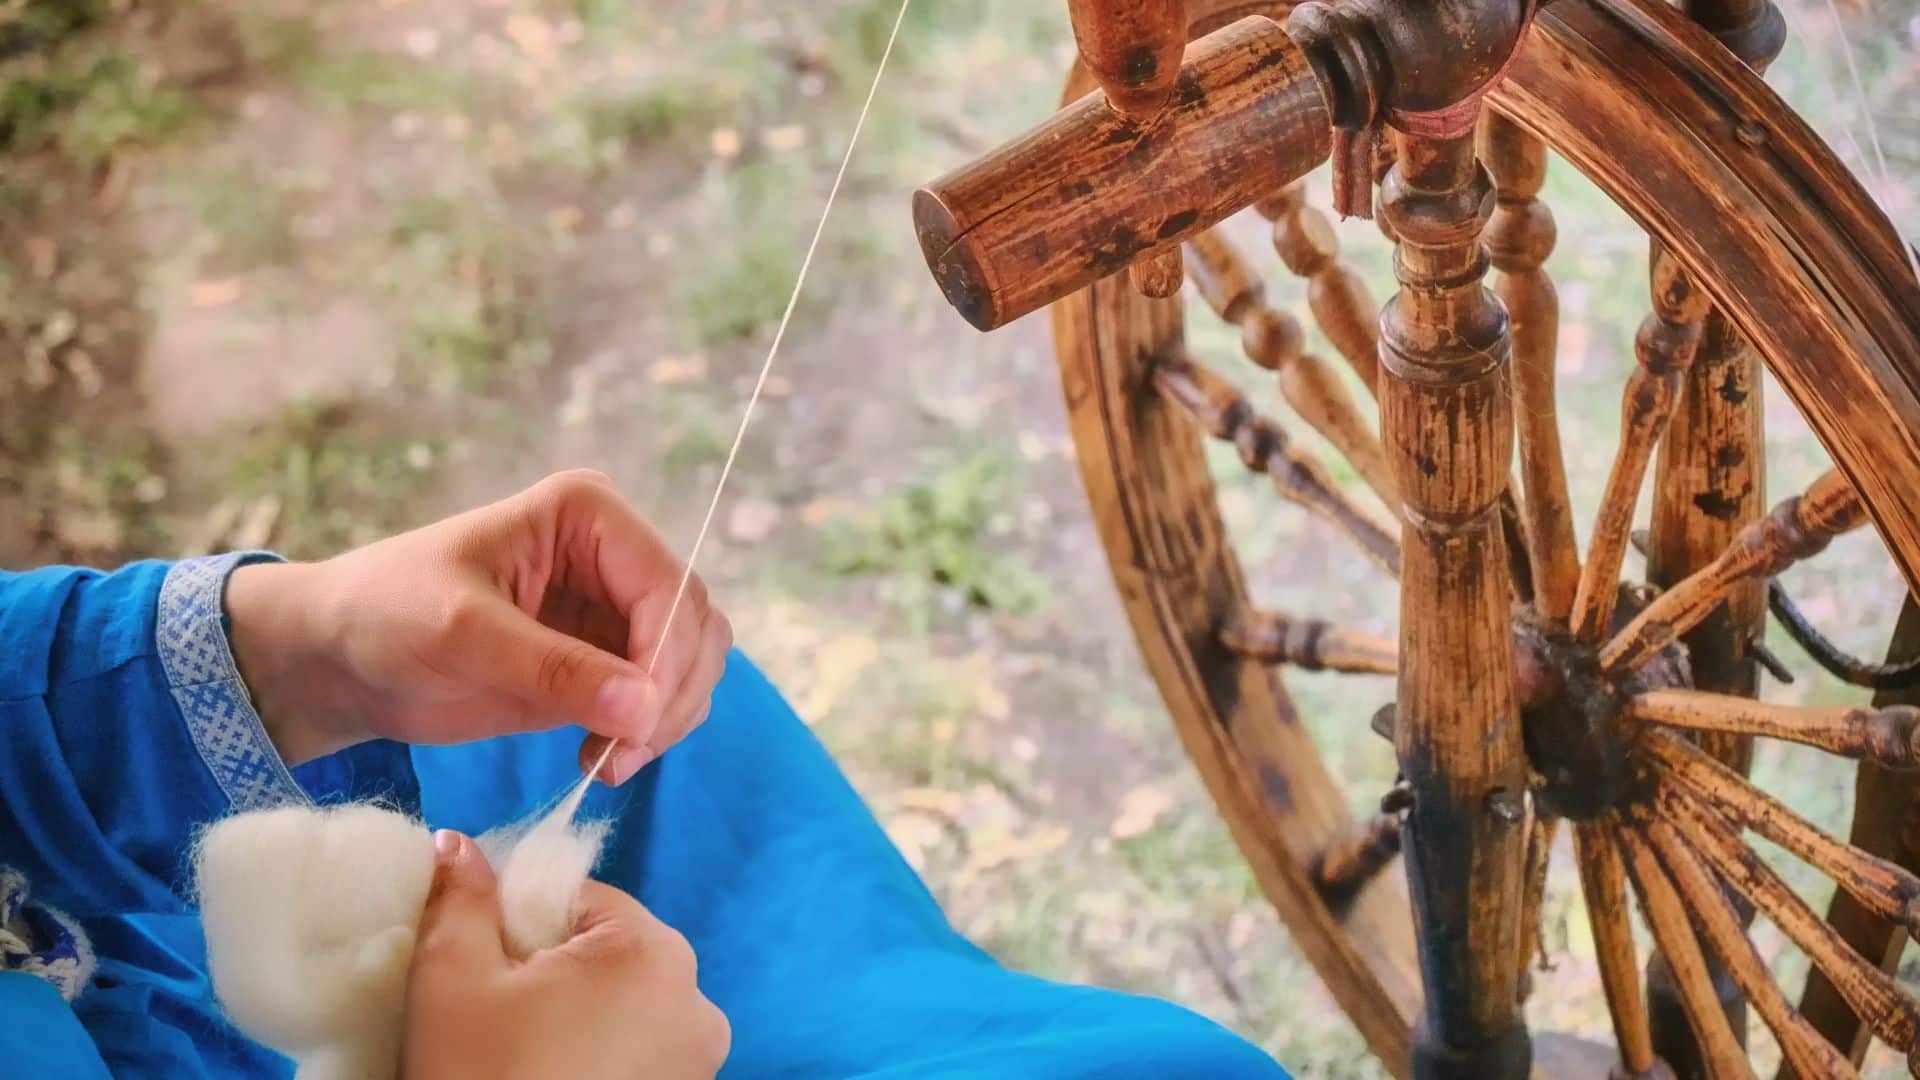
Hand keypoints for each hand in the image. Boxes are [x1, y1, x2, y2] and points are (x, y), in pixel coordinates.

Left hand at [225, 470, 732, 780]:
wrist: (339, 658)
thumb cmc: (386, 616)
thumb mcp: (463, 635)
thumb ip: (556, 668)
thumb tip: (645, 706)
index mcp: (588, 515)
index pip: (668, 585)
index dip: (667, 655)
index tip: (638, 723)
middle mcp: (614, 555)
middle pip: (695, 625)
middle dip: (672, 694)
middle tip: (622, 754)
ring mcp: (613, 610)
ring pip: (691, 664)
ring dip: (667, 719)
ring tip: (606, 762)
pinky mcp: (603, 661)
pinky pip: (660, 698)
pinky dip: (646, 733)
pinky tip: (597, 758)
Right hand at [404, 831, 728, 1079]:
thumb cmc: (483, 1078)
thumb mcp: (452, 981)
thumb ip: (461, 900)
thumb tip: (459, 844)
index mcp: (653, 951)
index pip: (577, 896)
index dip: (518, 919)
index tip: (480, 963)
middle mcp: (698, 999)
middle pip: (605, 950)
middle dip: (548, 968)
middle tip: (494, 1014)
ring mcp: (700, 1060)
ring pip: (623, 1004)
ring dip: (575, 1015)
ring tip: (519, 1053)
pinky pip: (639, 1051)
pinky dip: (599, 1055)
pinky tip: (550, 1075)